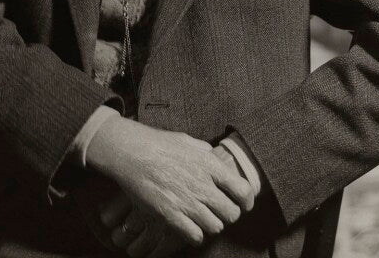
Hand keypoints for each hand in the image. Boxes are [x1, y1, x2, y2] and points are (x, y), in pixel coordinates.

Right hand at [87, 118, 253, 246]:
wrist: (131, 152)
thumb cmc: (158, 143)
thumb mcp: (188, 141)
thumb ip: (206, 153)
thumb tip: (217, 159)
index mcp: (209, 164)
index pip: (242, 190)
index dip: (247, 200)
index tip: (243, 203)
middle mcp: (202, 185)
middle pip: (231, 213)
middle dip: (229, 214)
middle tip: (221, 211)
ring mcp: (187, 202)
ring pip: (215, 227)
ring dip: (212, 224)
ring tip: (204, 217)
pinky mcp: (171, 215)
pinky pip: (195, 236)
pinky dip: (196, 234)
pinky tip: (190, 226)